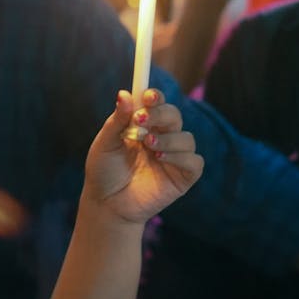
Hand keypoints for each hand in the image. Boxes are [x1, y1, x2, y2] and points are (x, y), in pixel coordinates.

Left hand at [82, 89, 203, 224]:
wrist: (105, 204)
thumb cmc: (103, 172)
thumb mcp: (105, 144)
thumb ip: (117, 121)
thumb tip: (124, 93)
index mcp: (143, 126)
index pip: (156, 104)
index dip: (156, 96)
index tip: (147, 96)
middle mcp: (161, 138)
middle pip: (174, 116)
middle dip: (160, 114)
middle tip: (141, 120)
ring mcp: (173, 158)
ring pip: (186, 138)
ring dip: (168, 138)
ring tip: (148, 145)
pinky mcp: (182, 177)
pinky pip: (194, 161)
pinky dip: (181, 157)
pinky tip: (160, 158)